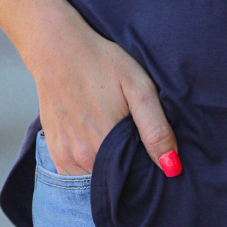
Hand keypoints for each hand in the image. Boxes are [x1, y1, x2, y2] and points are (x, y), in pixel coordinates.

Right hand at [28, 0, 180, 178]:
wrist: (56, 49)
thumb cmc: (101, 62)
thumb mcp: (138, 86)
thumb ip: (156, 129)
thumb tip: (171, 166)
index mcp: (107, 143)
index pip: (137, 177)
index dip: (148, 168)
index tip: (150, 149)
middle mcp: (83, 157)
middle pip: (117, 178)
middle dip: (130, 166)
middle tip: (132, 135)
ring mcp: (65, 158)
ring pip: (98, 176)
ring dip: (109, 165)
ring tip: (113, 134)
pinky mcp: (55, 153)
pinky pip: (79, 173)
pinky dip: (90, 163)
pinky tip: (96, 138)